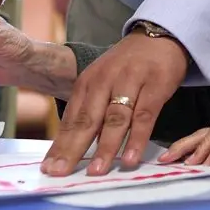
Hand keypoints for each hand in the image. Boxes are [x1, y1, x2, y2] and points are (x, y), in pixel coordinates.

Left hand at [42, 32, 188, 176]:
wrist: (160, 36)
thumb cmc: (129, 66)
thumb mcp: (103, 81)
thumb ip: (91, 110)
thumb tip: (74, 147)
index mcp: (88, 82)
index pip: (71, 119)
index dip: (60, 145)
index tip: (49, 169)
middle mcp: (105, 81)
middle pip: (87, 120)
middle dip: (73, 149)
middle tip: (61, 173)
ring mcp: (130, 82)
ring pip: (115, 119)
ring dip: (106, 147)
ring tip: (96, 171)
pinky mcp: (155, 85)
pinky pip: (145, 116)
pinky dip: (137, 139)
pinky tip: (131, 158)